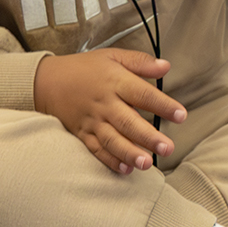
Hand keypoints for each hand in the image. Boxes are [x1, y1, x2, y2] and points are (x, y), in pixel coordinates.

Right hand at [33, 48, 185, 174]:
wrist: (46, 82)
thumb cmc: (84, 68)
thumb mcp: (112, 56)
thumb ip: (140, 62)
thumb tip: (166, 66)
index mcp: (115, 81)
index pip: (143, 94)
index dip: (163, 105)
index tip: (181, 115)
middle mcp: (105, 103)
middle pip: (128, 122)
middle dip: (148, 137)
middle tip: (167, 148)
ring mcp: (92, 121)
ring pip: (112, 140)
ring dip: (130, 153)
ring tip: (147, 164)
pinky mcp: (82, 134)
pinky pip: (96, 150)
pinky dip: (110, 160)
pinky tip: (125, 170)